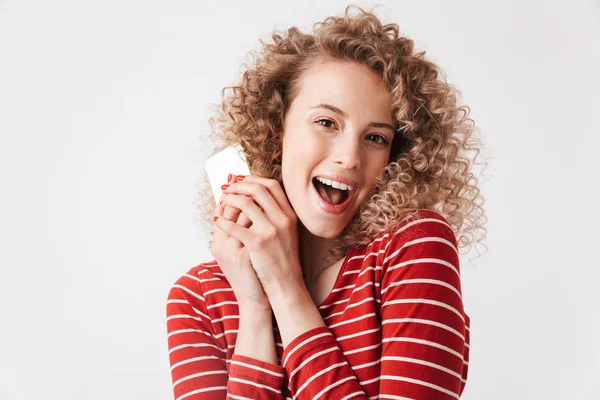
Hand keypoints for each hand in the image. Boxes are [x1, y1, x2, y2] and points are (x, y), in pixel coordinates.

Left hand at [215, 174, 302, 297]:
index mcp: (290, 214)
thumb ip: (277, 214)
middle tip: (227, 187)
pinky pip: (235, 226)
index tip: (241, 180)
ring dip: (230, 199)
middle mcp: (282, 219)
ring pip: (246, 204)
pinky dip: (224, 221)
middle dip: (239, 185)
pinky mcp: (258, 243)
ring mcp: (271, 231)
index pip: (272, 185)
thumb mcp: (287, 232)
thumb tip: (257, 196)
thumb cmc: (283, 258)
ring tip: (222, 201)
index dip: (254, 179)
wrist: (286, 283)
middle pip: (259, 189)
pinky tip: (218, 221)